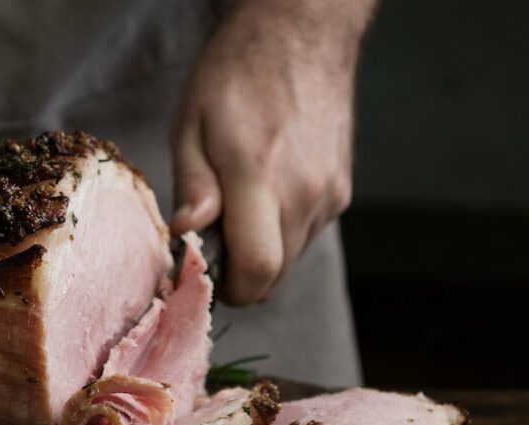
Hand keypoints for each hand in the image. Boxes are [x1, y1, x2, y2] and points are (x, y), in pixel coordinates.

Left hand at [171, 0, 373, 304]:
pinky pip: (308, 234)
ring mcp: (329, 194)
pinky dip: (283, 230)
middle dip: (240, 272)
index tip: (206, 274)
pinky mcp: (342, 191)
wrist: (302, 33)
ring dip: (262, 250)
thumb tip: (186, 234)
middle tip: (215, 237)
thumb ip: (192, 185)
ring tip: (241, 205)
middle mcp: (305, 194)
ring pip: (292, 258)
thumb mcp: (192, 123)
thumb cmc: (238, 71)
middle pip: (274, 276)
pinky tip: (268, 191)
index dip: (229, 288)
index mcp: (260, 178)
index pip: (257, 271)